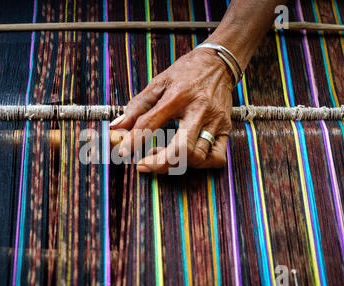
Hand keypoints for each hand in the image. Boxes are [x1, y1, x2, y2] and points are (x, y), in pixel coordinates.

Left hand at [110, 46, 233, 173]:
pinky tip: (187, 159)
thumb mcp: (158, 83)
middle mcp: (199, 110)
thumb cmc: (186, 73)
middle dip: (159, 163)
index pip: (150, 123)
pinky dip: (200, 165)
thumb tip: (117, 127)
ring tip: (162, 156)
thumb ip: (137, 106)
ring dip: (176, 164)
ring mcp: (215, 122)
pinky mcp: (226, 129)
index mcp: (177, 96)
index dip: (133, 141)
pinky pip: (216, 158)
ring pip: (198, 157)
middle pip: (181, 149)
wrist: (218, 63)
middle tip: (143, 164)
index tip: (122, 152)